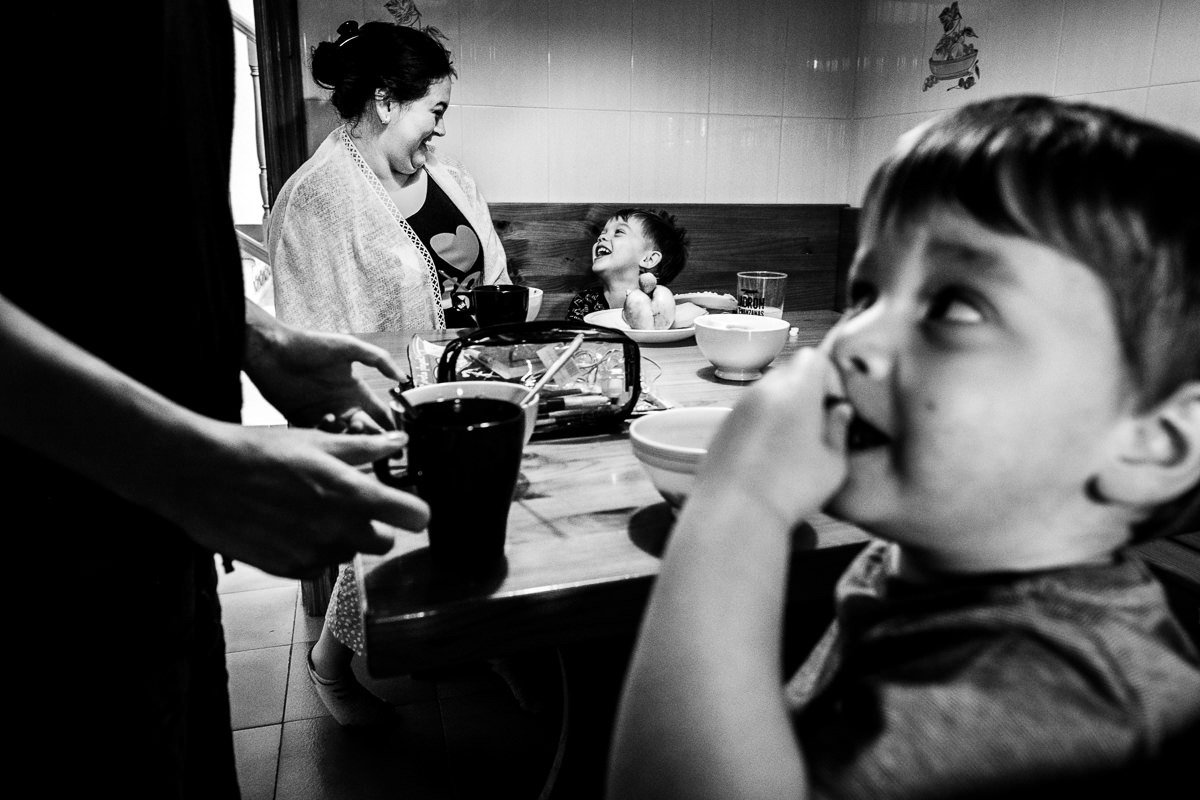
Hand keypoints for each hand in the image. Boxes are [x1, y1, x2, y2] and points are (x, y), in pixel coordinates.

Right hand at [161, 422, 429, 577]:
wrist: (200, 475)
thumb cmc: (257, 451)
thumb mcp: (315, 441)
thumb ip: (363, 448)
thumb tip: (397, 441)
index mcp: (351, 494)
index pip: (412, 517)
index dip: (415, 512)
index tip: (408, 509)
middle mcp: (337, 529)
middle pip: (383, 542)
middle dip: (375, 526)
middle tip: (352, 505)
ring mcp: (312, 553)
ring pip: (346, 554)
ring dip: (340, 538)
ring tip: (310, 511)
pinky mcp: (286, 569)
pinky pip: (316, 567)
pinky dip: (311, 552)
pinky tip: (289, 528)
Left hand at [242, 301, 406, 429]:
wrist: (272, 351)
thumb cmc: (309, 345)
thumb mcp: (349, 347)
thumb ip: (378, 360)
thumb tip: (402, 376)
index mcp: (355, 390)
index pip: (379, 413)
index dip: (391, 426)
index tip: (401, 439)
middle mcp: (341, 405)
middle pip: (364, 430)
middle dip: (373, 437)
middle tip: (377, 440)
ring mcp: (323, 414)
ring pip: (343, 436)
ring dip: (349, 435)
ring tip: (349, 425)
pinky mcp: (303, 421)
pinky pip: (320, 435)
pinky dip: (326, 433)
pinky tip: (327, 421)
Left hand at [688, 347, 850, 527]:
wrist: (735, 511)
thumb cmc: (790, 488)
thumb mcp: (833, 464)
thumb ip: (840, 430)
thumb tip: (840, 412)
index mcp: (796, 391)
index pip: (813, 356)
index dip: (828, 375)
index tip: (832, 404)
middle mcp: (764, 390)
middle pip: (789, 371)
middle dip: (806, 390)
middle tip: (816, 424)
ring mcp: (739, 406)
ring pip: (768, 392)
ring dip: (783, 407)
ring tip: (791, 444)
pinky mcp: (723, 425)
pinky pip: (749, 411)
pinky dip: (762, 422)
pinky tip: (767, 455)